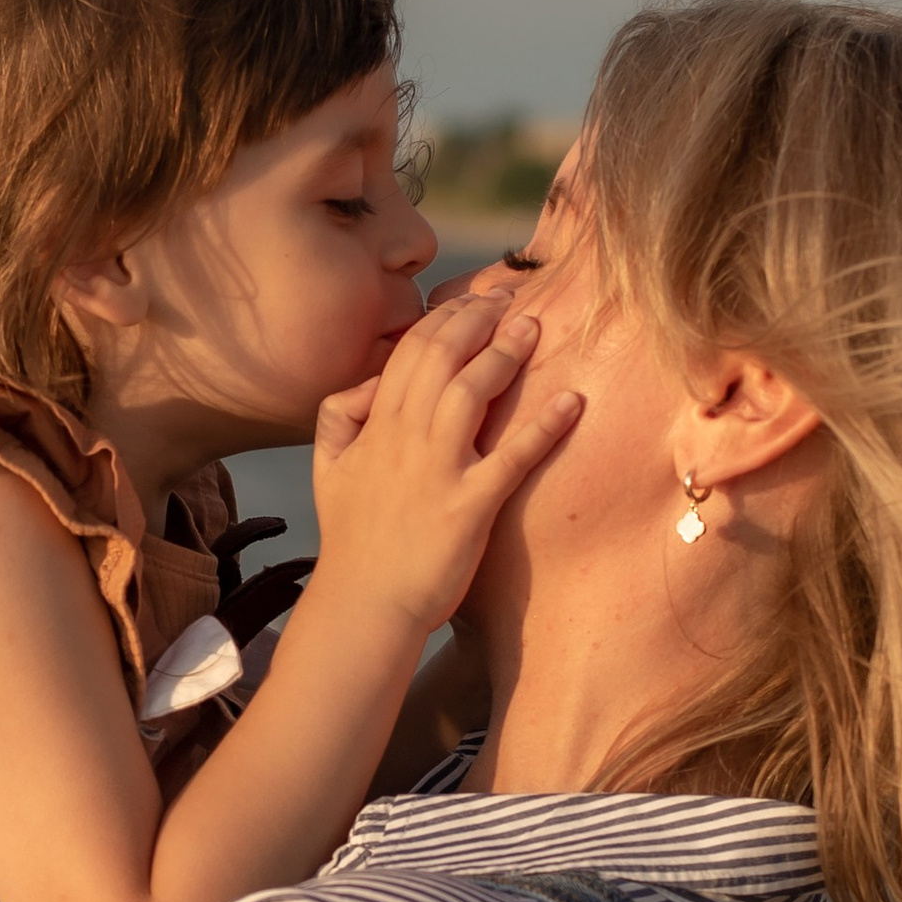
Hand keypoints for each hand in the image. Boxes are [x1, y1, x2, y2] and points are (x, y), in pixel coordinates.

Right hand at [309, 290, 581, 635]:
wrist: (363, 603)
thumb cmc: (352, 539)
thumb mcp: (328, 467)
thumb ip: (341, 415)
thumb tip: (370, 380)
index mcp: (376, 425)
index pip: (412, 349)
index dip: (448, 317)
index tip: (479, 301)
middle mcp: (405, 438)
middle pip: (443, 356)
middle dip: (480, 319)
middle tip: (512, 298)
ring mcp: (437, 471)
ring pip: (472, 392)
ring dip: (506, 353)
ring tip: (536, 326)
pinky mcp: (469, 506)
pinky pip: (512, 457)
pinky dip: (544, 426)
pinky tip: (572, 401)